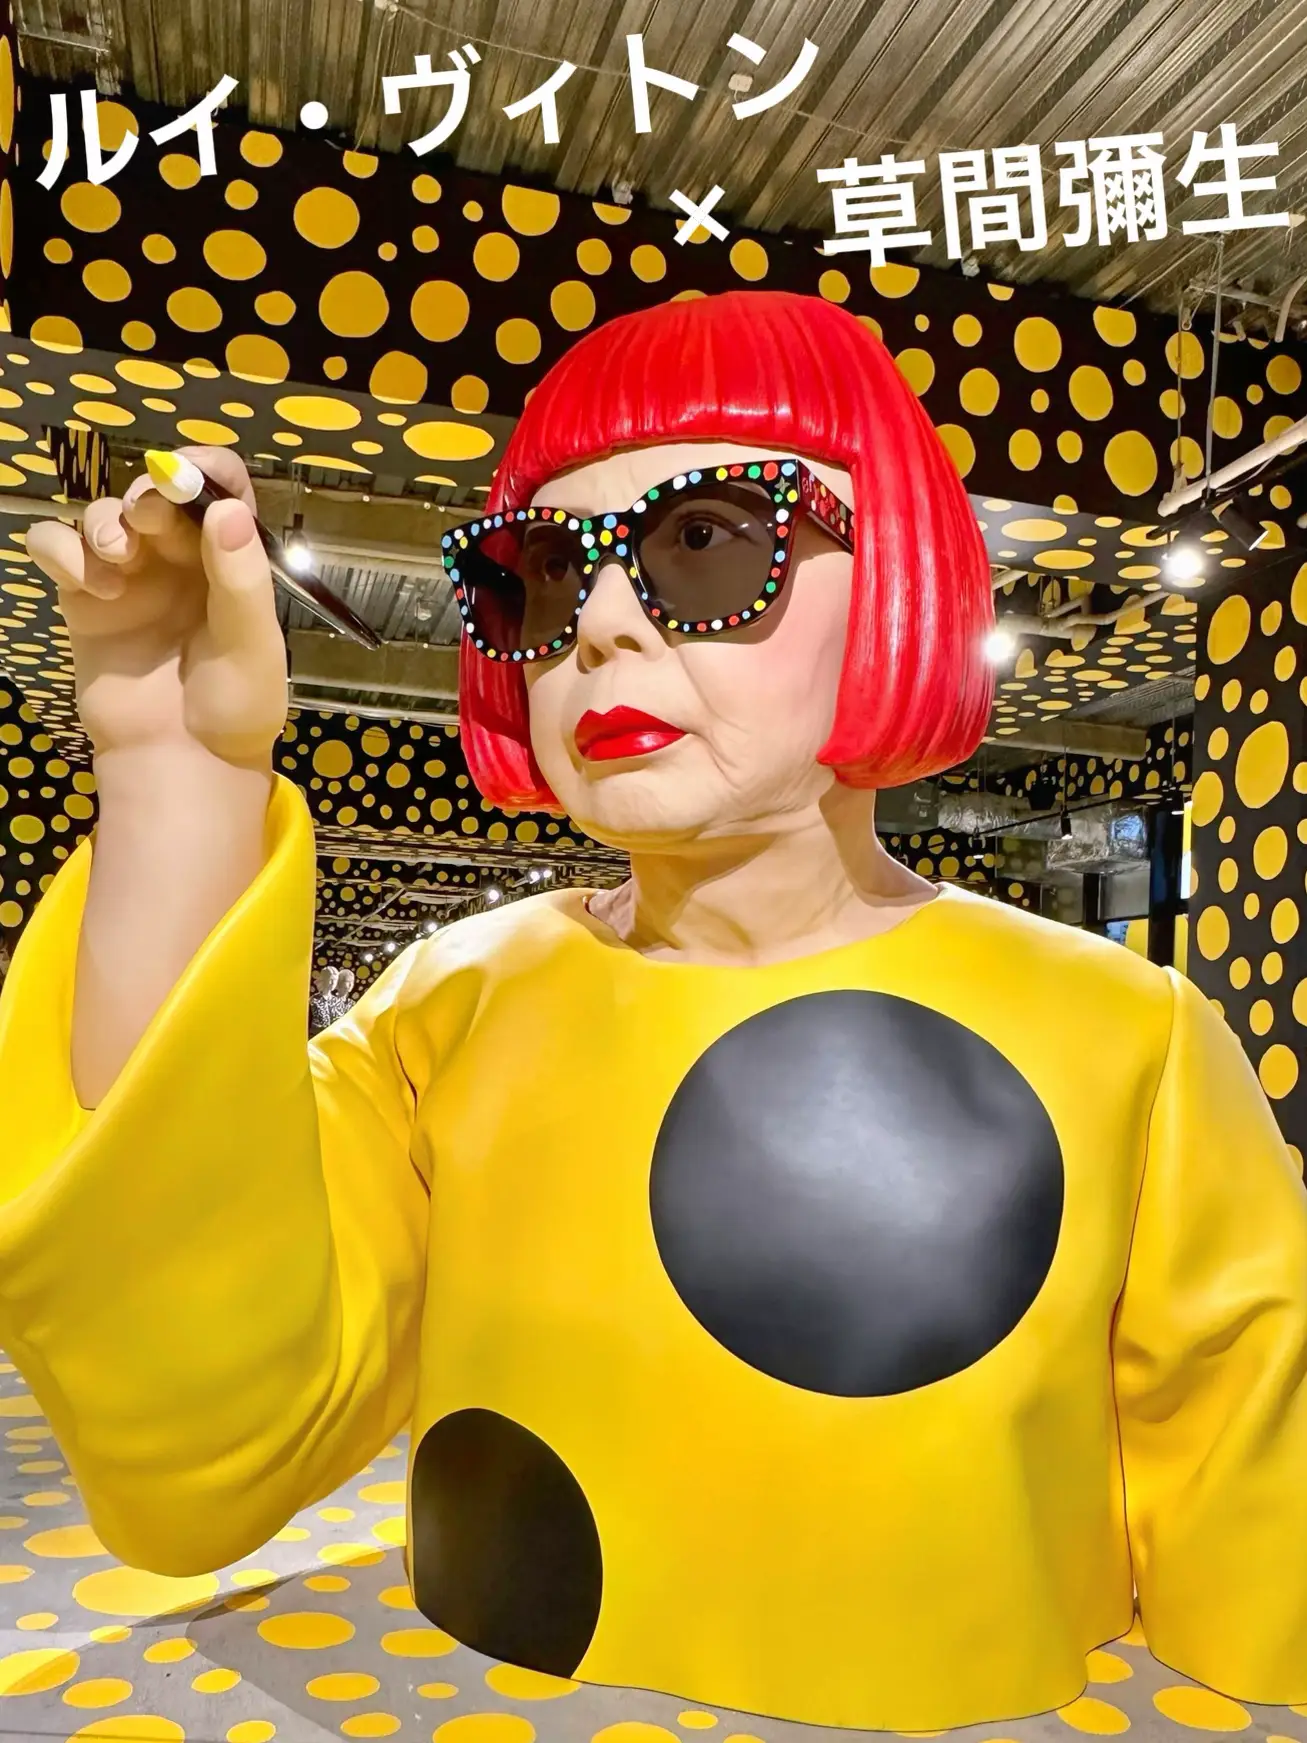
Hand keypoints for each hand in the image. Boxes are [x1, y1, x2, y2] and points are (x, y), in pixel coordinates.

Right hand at [26, 447, 287, 768]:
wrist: (182, 764)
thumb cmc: (233, 708)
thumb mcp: (253, 646)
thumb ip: (243, 579)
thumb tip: (229, 512)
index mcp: (229, 559)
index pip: (219, 488)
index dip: (201, 469)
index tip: (183, 475)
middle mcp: (178, 559)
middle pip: (154, 493)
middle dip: (149, 493)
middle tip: (148, 517)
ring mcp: (128, 577)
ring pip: (104, 515)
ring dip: (106, 523)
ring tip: (117, 560)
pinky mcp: (83, 600)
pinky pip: (58, 548)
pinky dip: (63, 550)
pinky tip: (89, 584)